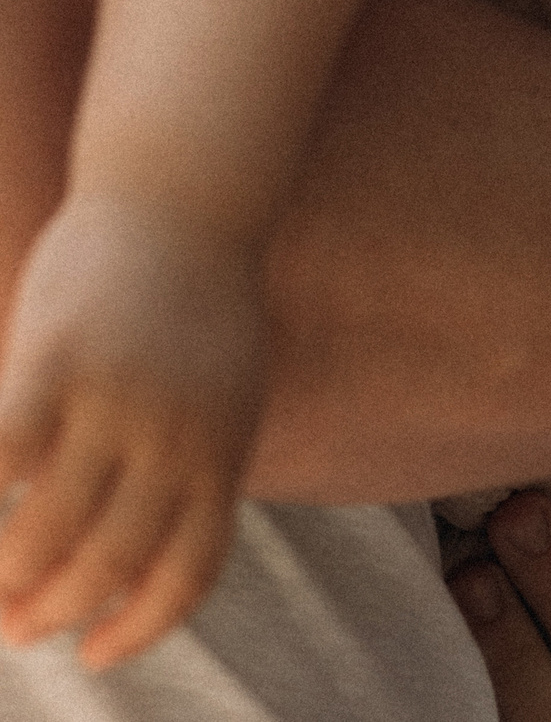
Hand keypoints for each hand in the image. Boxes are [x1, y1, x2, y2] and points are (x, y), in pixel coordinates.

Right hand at [0, 193, 264, 665]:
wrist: (185, 202)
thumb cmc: (198, 305)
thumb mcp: (224, 392)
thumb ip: (195, 465)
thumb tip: (143, 556)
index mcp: (225, 448)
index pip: (190, 568)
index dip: (140, 624)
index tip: (97, 653)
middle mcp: (177, 433)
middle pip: (113, 557)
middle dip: (59, 607)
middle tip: (17, 629)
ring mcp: (117, 397)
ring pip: (49, 522)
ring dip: (10, 572)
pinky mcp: (57, 358)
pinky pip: (3, 452)